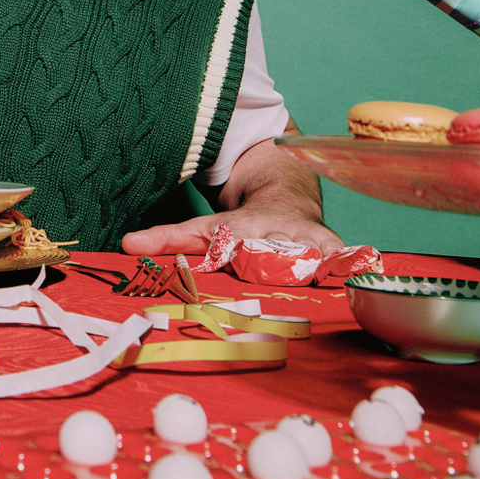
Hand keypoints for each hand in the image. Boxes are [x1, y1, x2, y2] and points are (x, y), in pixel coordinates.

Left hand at [121, 209, 342, 258]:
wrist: (286, 197)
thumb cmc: (241, 226)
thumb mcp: (204, 228)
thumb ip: (169, 238)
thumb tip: (126, 245)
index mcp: (241, 230)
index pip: (229, 237)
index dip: (228, 243)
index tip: (231, 245)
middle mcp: (273, 234)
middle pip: (273, 251)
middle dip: (273, 263)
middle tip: (274, 271)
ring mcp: (303, 239)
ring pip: (309, 252)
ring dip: (313, 266)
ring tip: (321, 279)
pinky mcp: (328, 245)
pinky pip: (342, 258)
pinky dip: (347, 266)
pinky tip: (353, 281)